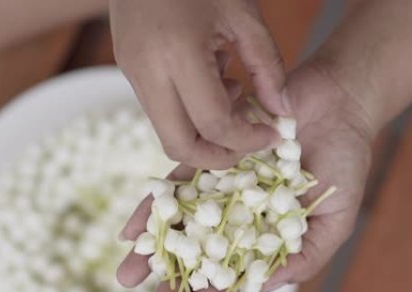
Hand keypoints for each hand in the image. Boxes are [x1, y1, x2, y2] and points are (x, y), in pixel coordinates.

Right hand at [110, 0, 286, 168]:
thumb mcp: (244, 15)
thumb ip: (268, 67)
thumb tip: (284, 112)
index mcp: (179, 52)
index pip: (213, 123)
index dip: (247, 139)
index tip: (271, 135)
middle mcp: (147, 70)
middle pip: (178, 144)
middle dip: (218, 155)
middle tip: (248, 141)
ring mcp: (131, 72)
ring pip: (166, 131)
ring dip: (204, 133)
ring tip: (235, 97)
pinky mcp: (127, 70)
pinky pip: (160, 110)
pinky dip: (190, 113)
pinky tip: (213, 81)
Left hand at [117, 63, 373, 291]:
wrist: (336, 104)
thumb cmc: (344, 163)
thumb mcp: (335, 219)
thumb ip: (305, 257)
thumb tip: (259, 288)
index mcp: (265, 238)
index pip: (234, 276)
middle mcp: (237, 218)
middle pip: (200, 256)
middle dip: (175, 284)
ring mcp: (220, 190)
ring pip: (181, 226)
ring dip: (153, 253)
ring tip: (126, 279)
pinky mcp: (207, 160)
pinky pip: (174, 186)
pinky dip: (152, 208)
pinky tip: (129, 232)